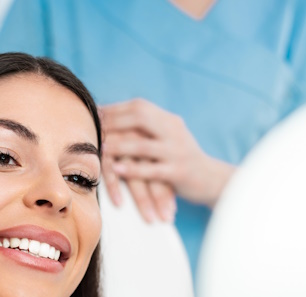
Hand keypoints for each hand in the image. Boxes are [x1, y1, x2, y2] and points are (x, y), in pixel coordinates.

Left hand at [100, 99, 235, 210]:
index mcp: (169, 120)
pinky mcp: (179, 172)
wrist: (212, 180)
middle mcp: (174, 131)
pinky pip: (153, 170)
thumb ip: (145, 128)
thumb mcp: (166, 138)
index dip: (114, 109)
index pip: (139, 107)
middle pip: (141, 118)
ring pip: (143, 145)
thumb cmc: (179, 160)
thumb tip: (108, 118)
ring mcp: (177, 151)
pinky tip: (117, 170)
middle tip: (93, 128)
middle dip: (114, 122)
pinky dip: (133, 169)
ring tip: (100, 148)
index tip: (93, 114)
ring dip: (119, 146)